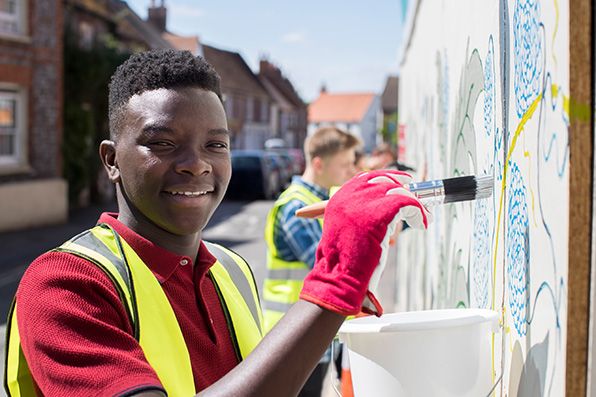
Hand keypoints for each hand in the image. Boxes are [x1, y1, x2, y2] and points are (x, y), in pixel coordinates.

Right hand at [299, 170, 429, 315]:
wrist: (339, 278)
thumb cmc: (345, 264)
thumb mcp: (346, 233)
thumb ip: (358, 217)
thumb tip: (386, 209)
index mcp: (339, 200)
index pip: (365, 178)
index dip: (387, 178)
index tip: (403, 184)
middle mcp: (349, 197)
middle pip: (384, 180)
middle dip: (403, 188)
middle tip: (417, 201)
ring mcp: (363, 204)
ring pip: (398, 191)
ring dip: (414, 203)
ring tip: (422, 217)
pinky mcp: (379, 214)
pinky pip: (408, 204)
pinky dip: (418, 213)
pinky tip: (421, 225)